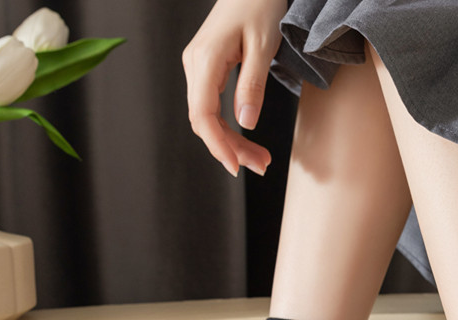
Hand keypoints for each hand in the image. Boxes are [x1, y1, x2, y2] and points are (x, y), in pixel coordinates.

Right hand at [183, 0, 285, 176]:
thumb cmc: (259, 5)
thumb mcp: (263, 46)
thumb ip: (252, 86)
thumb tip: (245, 122)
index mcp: (205, 59)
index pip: (203, 115)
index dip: (218, 145)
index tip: (236, 166)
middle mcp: (194, 65)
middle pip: (204, 122)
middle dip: (230, 148)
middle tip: (260, 165)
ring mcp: (198, 68)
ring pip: (208, 118)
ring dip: (232, 142)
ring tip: (260, 158)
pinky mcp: (206, 70)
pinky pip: (212, 108)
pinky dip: (229, 127)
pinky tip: (246, 140)